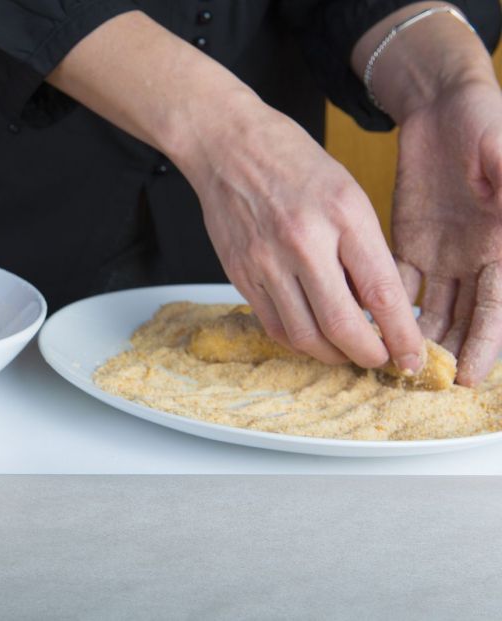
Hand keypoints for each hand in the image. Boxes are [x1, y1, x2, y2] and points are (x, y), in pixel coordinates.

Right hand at [178, 99, 423, 369]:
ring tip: (345, 351)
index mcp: (342, 213)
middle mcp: (303, 240)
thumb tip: (380, 305)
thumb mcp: (347, 192)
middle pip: (341, 325)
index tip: (410, 355)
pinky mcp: (240, 274)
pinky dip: (297, 340)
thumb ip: (365, 248)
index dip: (401, 335)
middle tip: (379, 359)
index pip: (381, 291)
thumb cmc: (290, 162)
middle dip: (368, 355)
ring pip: (304, 336)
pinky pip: (273, 325)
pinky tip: (311, 334)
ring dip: (332, 355)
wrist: (228, 146)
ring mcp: (266, 260)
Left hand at [393, 79, 501, 385]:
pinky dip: (384, 307)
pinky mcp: (410, 243)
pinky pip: (396, 282)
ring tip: (393, 366)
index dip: (487, 343)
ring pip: (430, 308)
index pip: (497, 307)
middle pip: (463, 318)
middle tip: (422, 381)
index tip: (470, 376)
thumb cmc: (490, 124)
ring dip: (414, 337)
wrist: (447, 106)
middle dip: (446, 352)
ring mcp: (443, 254)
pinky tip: (368, 328)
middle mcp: (477, 259)